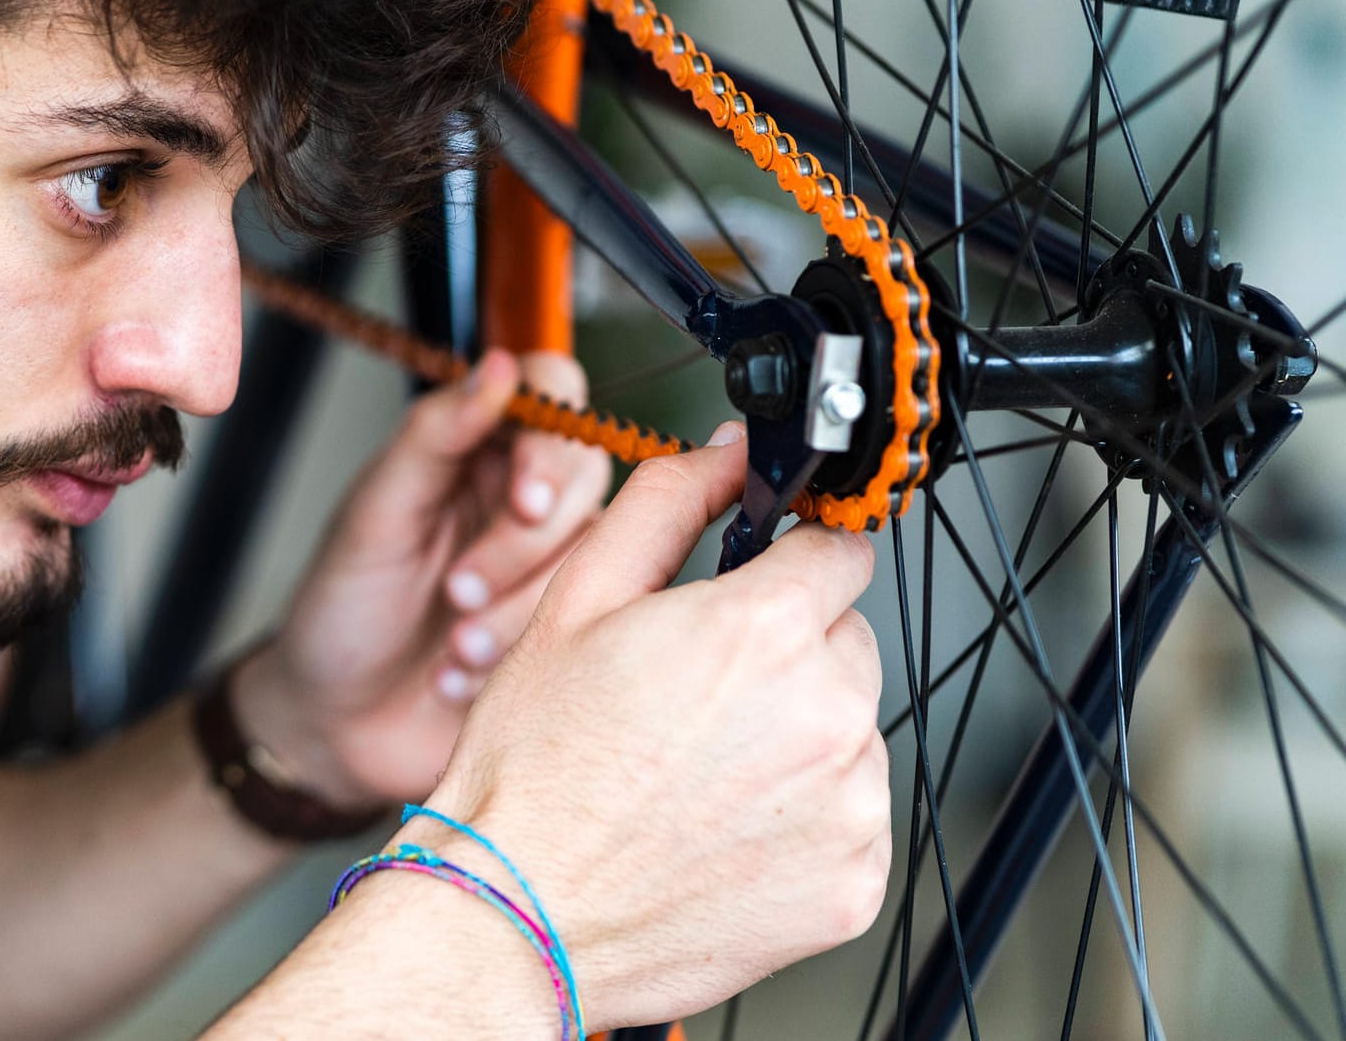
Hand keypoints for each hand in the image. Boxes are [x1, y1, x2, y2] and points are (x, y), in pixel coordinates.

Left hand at [233, 348, 611, 807]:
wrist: (336, 723)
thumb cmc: (342, 609)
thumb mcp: (374, 515)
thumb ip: (434, 435)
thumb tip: (497, 366)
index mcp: (475, 449)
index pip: (555, 393)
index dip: (552, 444)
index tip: (526, 501)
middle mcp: (522, 497)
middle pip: (585, 480)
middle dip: (521, 548)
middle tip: (457, 589)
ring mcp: (548, 565)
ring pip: (594, 559)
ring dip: (515, 611)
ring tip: (453, 646)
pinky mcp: (562, 629)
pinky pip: (585, 626)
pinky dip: (518, 656)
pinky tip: (461, 677)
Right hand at [412, 432, 889, 1029]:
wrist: (518, 916)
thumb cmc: (534, 770)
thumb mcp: (576, 602)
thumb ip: (666, 504)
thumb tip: (727, 454)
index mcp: (764, 629)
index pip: (840, 551)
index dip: (786, 565)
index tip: (752, 595)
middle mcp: (826, 714)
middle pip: (845, 643)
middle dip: (785, 656)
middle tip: (694, 700)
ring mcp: (848, 807)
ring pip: (849, 733)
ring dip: (794, 739)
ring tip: (697, 775)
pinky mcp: (852, 884)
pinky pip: (850, 821)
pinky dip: (801, 821)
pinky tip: (721, 830)